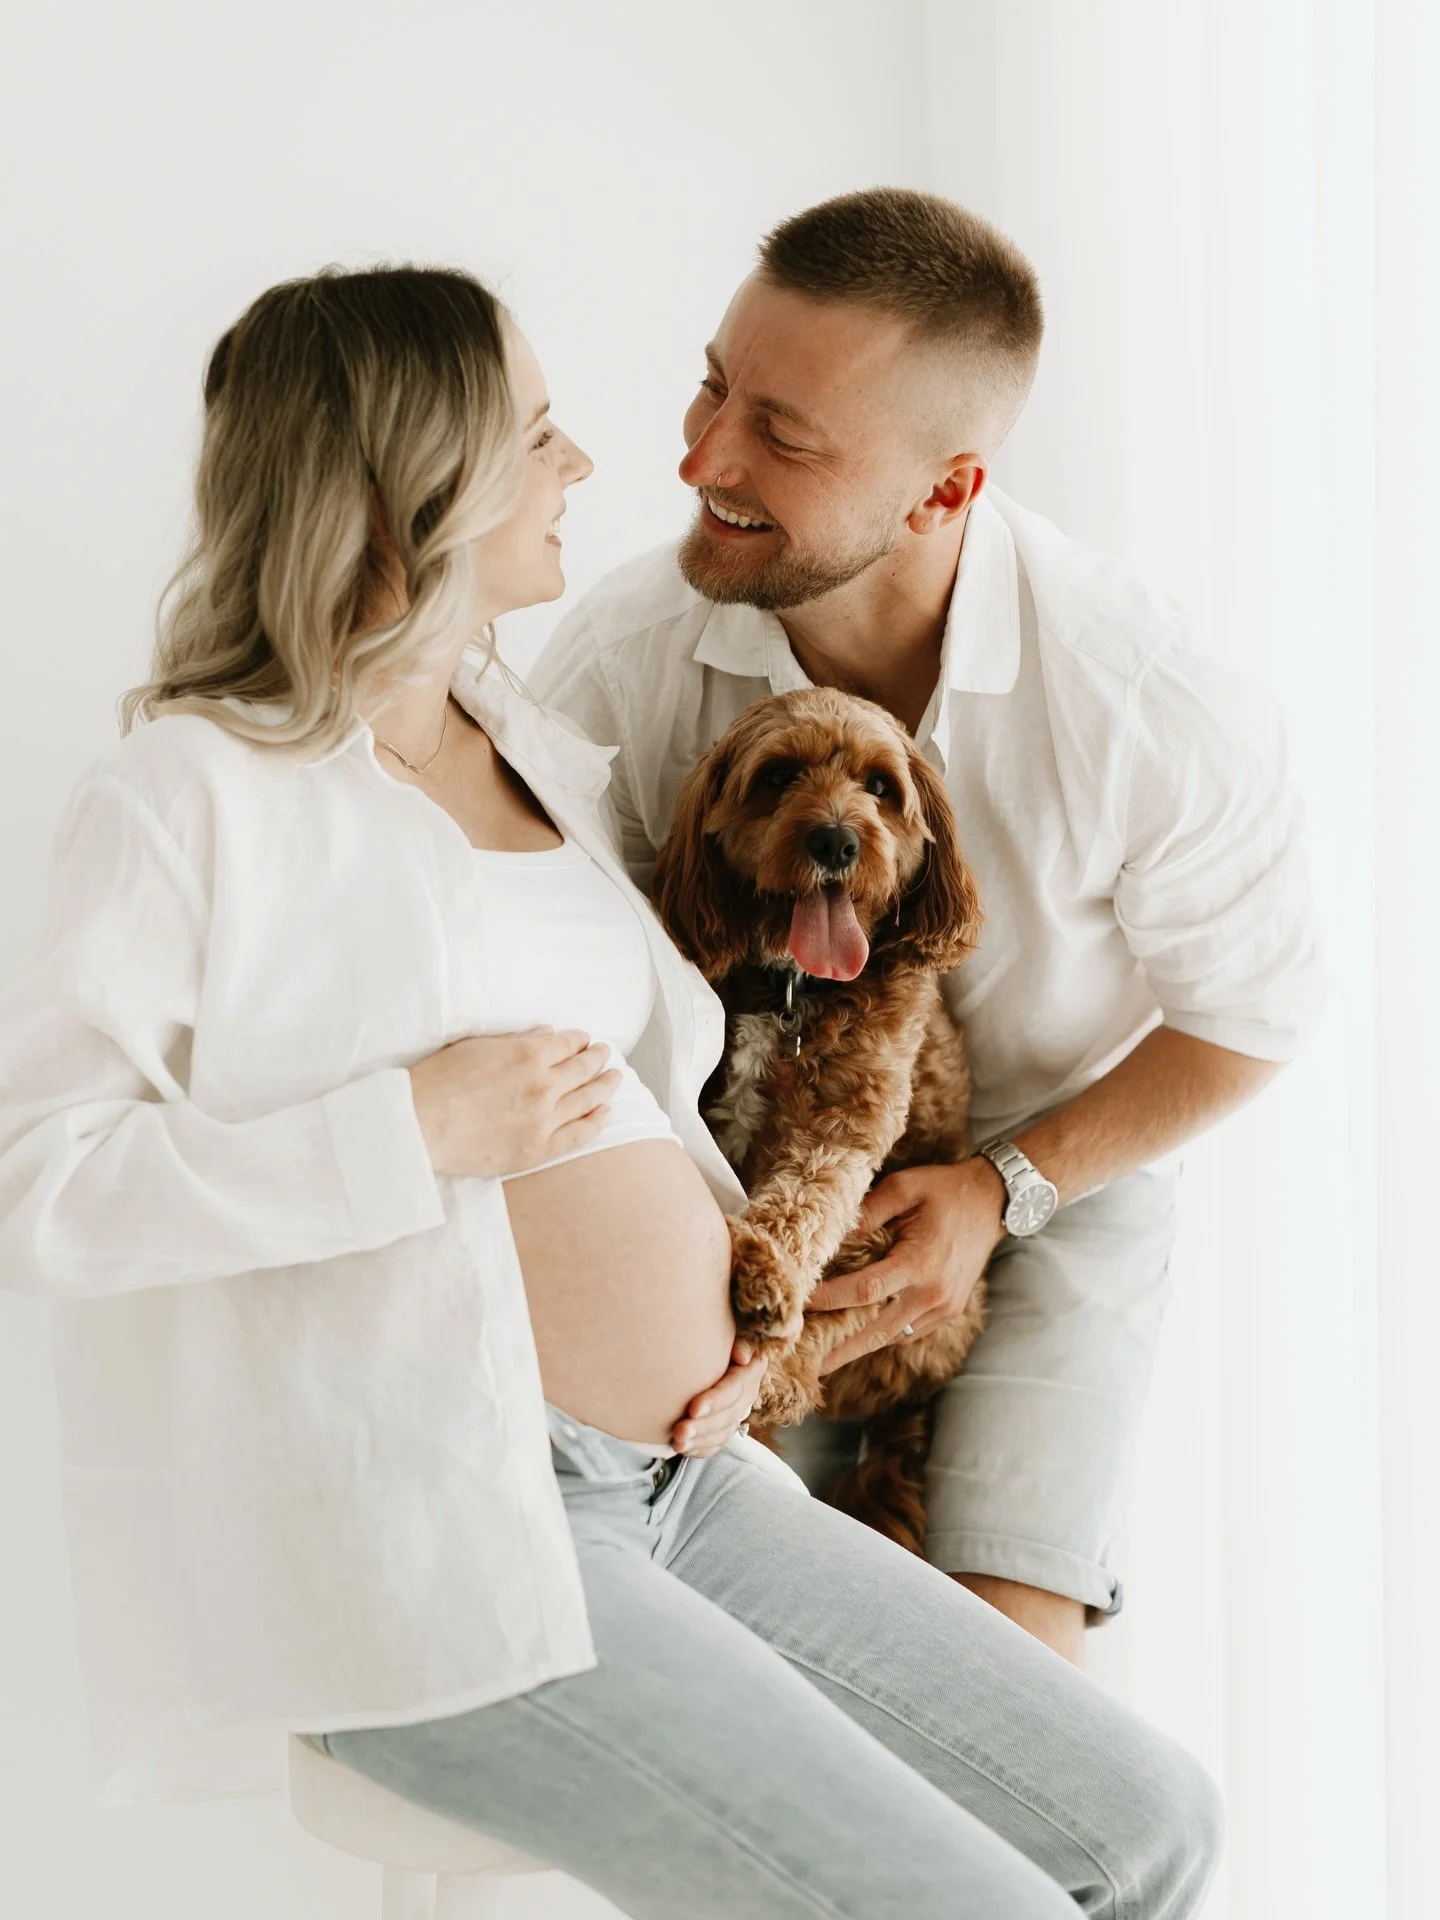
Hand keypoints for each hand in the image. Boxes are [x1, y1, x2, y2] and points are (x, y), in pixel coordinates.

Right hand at [409, 1028, 621, 1177]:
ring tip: (614, 1078)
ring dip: (606, 1085)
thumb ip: (518, 1040)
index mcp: (529, 1054)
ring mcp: (544, 1119)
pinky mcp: (538, 1149)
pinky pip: (580, 1134)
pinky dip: (597, 1120)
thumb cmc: (439, 1080)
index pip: (569, 1043)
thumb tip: (548, 1034)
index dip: (580, 1039)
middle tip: (605, 1054)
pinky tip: (604, 1112)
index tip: (585, 1040)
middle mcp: (544, 1085)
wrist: (419, 1125)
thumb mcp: (477, 1046)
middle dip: (598, 1058)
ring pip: (589, 1099)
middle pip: (585, 1068)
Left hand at [671, 1339, 767, 1457]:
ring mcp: (737, 1413)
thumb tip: (742, 1355)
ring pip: (722, 1433)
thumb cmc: (717, 1338)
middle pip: (727, 1416)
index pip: (734, 1389)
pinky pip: (716, 1444)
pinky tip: (683, 1449)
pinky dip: (700, 1449)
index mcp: (750, 1371)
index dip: (716, 1400)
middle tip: (679, 1430)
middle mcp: (746, 1395)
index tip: (693, 1408)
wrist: (718, 1352)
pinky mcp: (726, 1427)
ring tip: (677, 1442)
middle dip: (703, 1426)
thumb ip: (737, 1340)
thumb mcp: (731, 1332)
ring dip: (699, 1440)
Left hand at [809, 1160, 1005, 1373]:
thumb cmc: (945, 1190)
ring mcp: (943, 1307)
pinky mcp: (948, 1311)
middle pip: (877, 1331)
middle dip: (840, 1350)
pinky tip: (858, 1336)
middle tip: (807, 1366)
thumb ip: (867, 1212)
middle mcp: (933, 1294)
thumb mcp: (904, 1187)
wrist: (992, 1202)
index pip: (866, 1290)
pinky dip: (882, 1335)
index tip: (800, 1304)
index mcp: (920, 1263)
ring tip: (824, 1356)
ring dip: (859, 1347)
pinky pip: (908, 1331)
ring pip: (893, 1336)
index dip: (830, 1300)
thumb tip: (833, 1237)